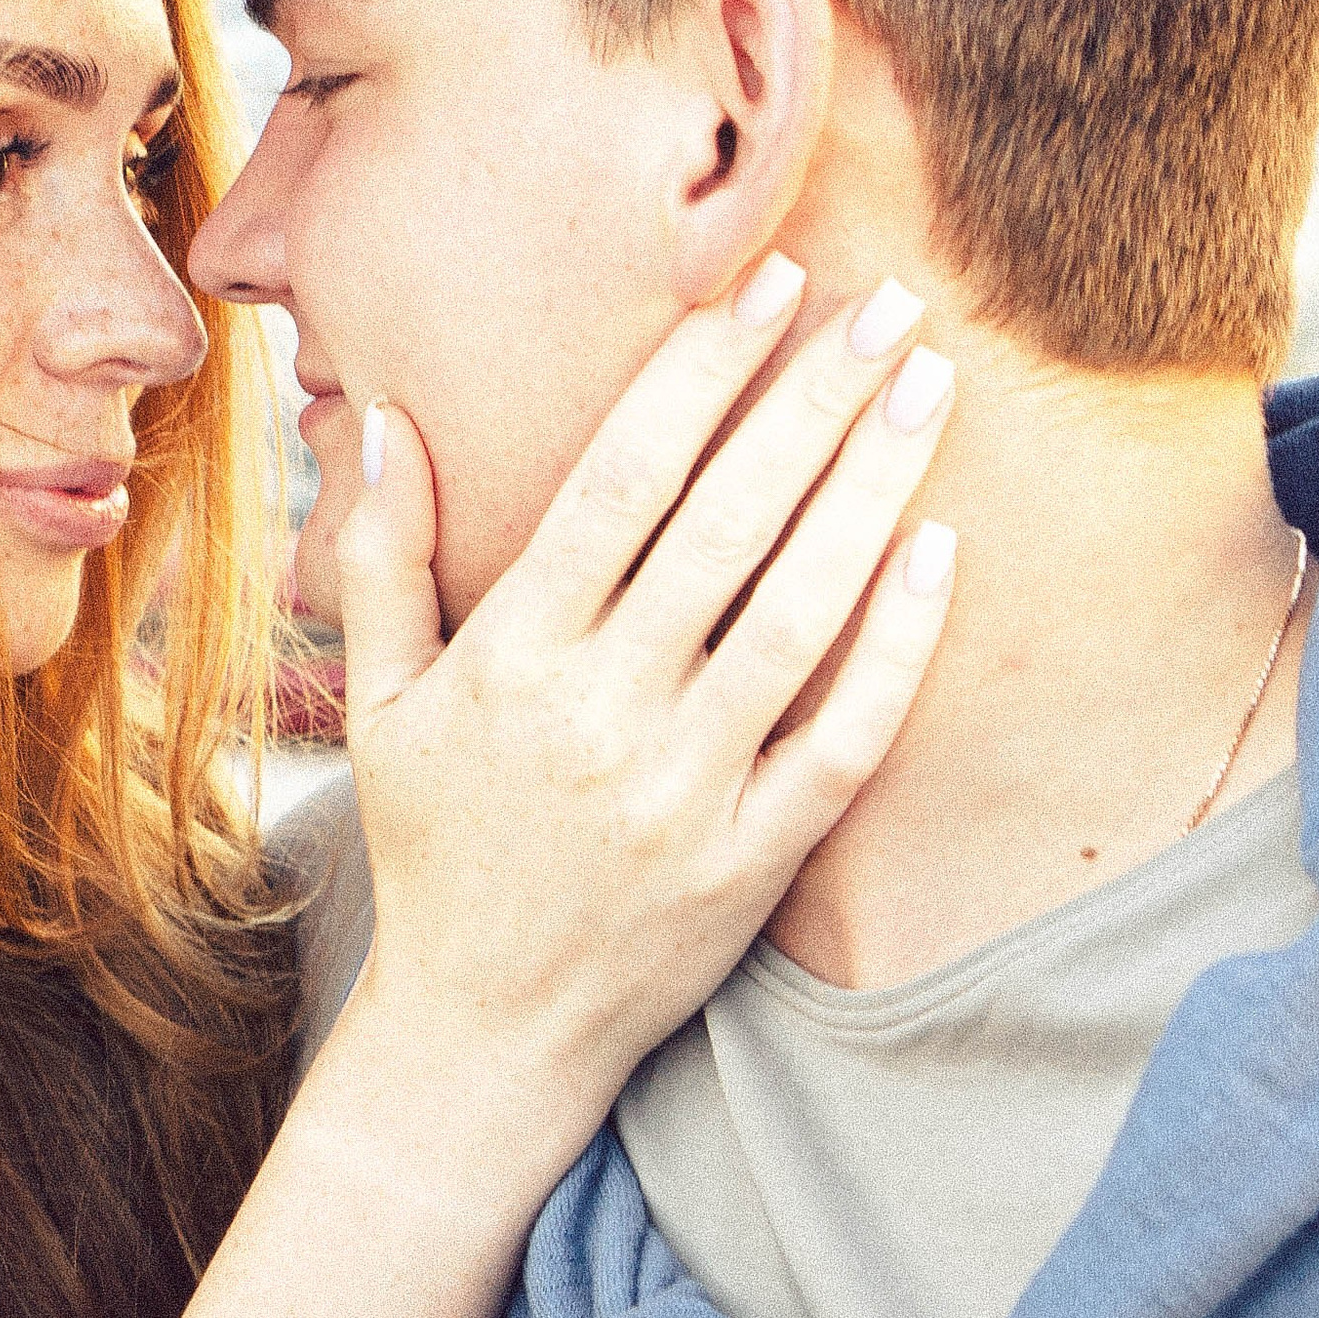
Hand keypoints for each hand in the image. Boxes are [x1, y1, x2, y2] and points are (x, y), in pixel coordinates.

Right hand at [331, 261, 953, 1194]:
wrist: (484, 1035)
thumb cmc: (435, 848)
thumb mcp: (383, 703)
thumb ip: (381, 558)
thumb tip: (390, 420)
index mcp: (513, 656)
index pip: (621, 479)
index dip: (699, 372)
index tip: (765, 282)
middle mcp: (602, 711)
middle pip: (727, 523)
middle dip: (813, 399)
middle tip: (890, 302)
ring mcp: (685, 789)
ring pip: (799, 613)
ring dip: (872, 491)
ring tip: (929, 390)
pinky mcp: (753, 861)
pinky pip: (843, 738)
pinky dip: (895, 646)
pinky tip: (937, 551)